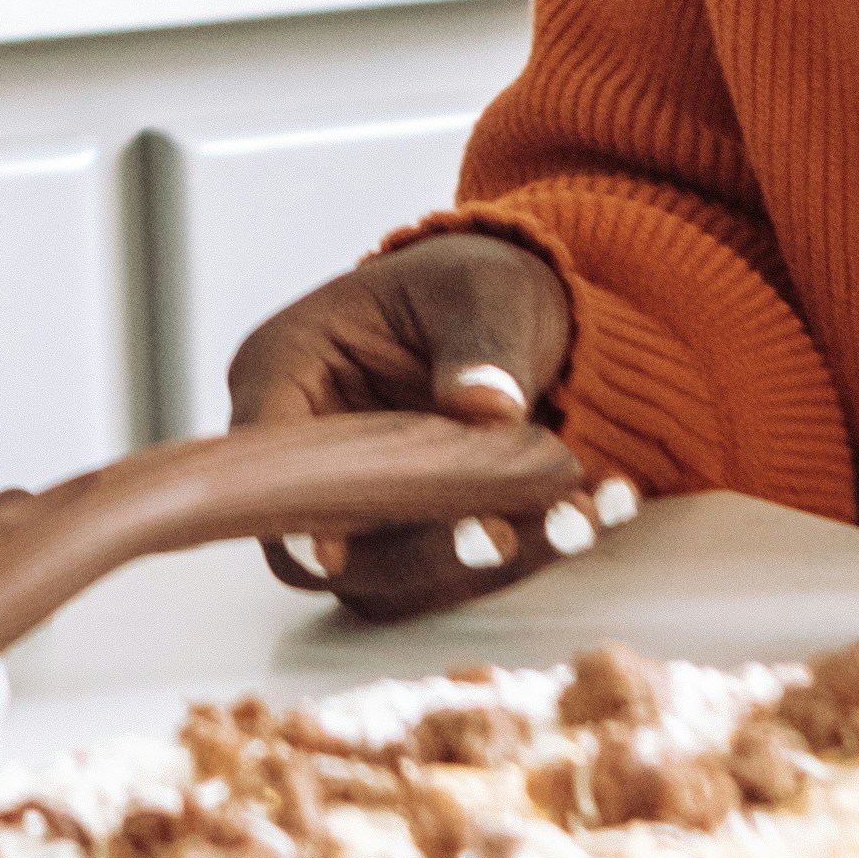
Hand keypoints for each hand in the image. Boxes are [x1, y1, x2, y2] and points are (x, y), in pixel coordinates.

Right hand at [220, 234, 629, 618]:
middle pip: (326, 534)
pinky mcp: (410, 538)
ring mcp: (356, 502)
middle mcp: (307, 448)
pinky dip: (525, 554)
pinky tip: (592, 516)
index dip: (290, 505)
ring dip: (481, 563)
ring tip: (573, 522)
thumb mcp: (482, 289)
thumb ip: (480, 345)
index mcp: (287, 368)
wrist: (512, 318)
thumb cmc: (473, 284)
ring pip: (392, 571)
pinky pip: (453, 572)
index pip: (266, 454)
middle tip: (499, 536)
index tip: (333, 548)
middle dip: (416, 548)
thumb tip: (484, 406)